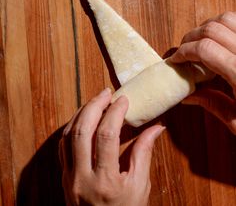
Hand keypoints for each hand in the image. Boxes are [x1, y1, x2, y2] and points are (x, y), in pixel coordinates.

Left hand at [59, 88, 164, 205]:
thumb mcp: (140, 187)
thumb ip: (144, 154)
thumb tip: (156, 127)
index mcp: (106, 182)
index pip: (106, 136)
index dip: (114, 112)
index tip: (123, 99)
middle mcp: (82, 178)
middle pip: (82, 130)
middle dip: (94, 105)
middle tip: (107, 93)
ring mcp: (69, 178)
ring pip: (68, 135)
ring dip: (81, 113)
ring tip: (96, 100)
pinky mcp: (64, 177)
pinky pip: (63, 145)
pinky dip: (72, 127)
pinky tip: (84, 118)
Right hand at [170, 11, 235, 133]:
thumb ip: (214, 104)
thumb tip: (188, 96)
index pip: (205, 48)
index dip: (184, 51)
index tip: (176, 60)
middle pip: (214, 28)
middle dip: (192, 36)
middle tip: (185, 50)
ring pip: (229, 18)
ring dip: (210, 26)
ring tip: (202, 42)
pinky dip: (228, 25)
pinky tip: (224, 40)